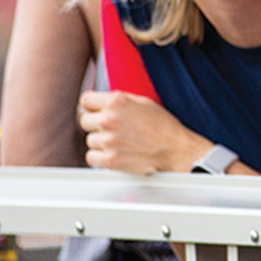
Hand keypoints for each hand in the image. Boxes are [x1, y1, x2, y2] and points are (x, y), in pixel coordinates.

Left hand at [78, 91, 204, 174]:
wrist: (175, 149)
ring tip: (121, 141)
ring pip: (90, 140)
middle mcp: (109, 120)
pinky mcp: (109, 159)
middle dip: (96, 124)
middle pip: (84, 120)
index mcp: (117, 102)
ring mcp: (108, 140)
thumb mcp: (142, 102)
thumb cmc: (163, 126)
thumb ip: (117, 101)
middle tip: (113, 128)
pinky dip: (101, 157)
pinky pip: (91, 157)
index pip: (85, 100)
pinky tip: (116, 152)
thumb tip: (97, 103)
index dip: (92, 106)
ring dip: (101, 142)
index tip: (96, 111)